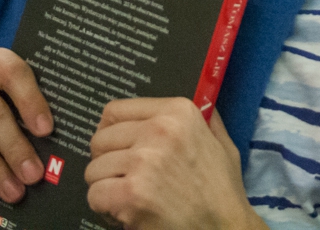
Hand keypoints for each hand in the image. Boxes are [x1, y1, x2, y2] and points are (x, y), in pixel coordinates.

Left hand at [85, 98, 264, 229]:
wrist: (225, 226)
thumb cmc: (222, 189)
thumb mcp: (220, 142)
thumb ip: (204, 119)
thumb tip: (196, 102)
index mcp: (178, 112)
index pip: (116, 111)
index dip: (111, 132)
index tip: (116, 146)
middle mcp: (159, 130)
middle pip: (100, 139)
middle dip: (106, 161)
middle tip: (123, 177)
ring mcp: (143, 161)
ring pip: (94, 169)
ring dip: (106, 186)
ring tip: (127, 196)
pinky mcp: (131, 193)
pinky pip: (95, 195)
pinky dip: (105, 208)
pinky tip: (124, 211)